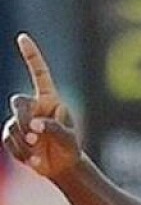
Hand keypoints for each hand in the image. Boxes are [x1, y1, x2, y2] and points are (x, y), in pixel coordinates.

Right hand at [1, 33, 81, 178]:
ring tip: (38, 151)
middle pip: (17, 102)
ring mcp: (20, 120)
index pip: (39, 74)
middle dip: (23, 120)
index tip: (22, 37)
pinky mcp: (11, 134)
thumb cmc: (68, 148)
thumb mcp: (68, 140)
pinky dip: (19, 151)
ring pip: (11, 125)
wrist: (59, 166)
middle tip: (35, 138)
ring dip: (24, 141)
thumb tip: (35, 126)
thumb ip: (55, 130)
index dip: (31, 55)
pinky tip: (31, 158)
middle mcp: (34, 106)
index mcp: (50, 99)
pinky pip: (7, 140)